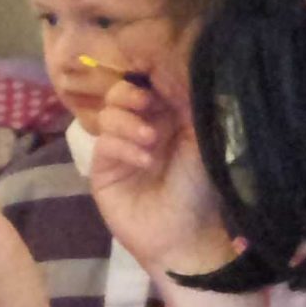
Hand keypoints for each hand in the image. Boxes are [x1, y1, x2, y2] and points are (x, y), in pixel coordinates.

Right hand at [86, 80, 234, 276]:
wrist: (183, 237)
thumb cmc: (197, 190)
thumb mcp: (202, 143)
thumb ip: (191, 107)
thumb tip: (183, 69)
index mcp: (165, 116)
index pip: (149, 85)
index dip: (149, 76)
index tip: (157, 76)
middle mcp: (140, 126)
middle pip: (121, 93)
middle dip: (130, 93)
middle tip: (146, 103)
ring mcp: (118, 147)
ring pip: (108, 114)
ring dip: (128, 122)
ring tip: (150, 141)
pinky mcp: (103, 169)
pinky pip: (104, 144)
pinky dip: (123, 147)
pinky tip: (144, 160)